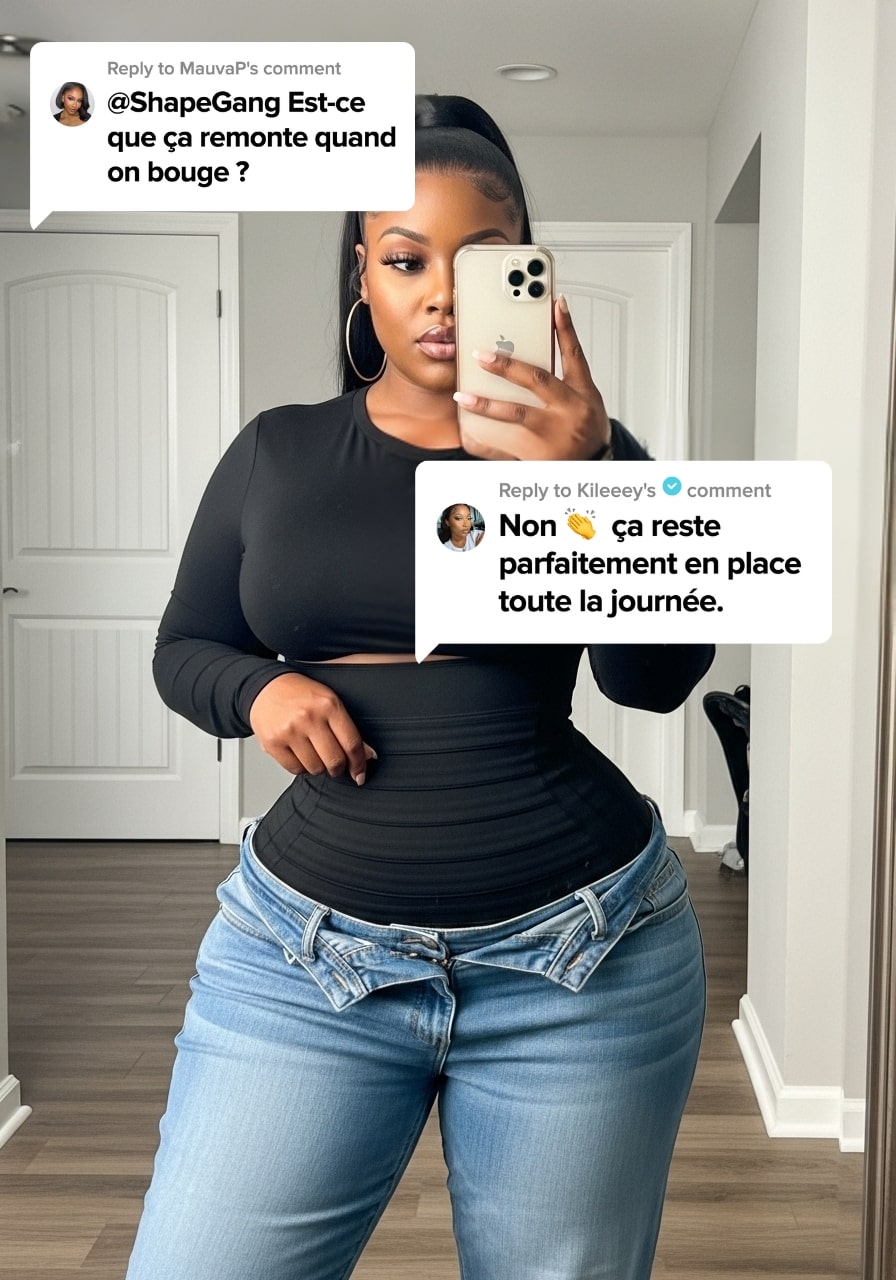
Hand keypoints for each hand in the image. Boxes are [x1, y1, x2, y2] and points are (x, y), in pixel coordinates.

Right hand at [249, 672, 375, 784]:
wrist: (267, 686)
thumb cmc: (301, 694)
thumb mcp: (330, 702)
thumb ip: (348, 728)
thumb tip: (367, 755)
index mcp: (328, 705)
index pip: (351, 743)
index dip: (359, 763)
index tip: (360, 773)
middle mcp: (309, 718)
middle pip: (335, 761)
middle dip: (339, 768)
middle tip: (336, 763)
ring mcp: (289, 731)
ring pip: (315, 768)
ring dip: (319, 767)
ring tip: (314, 752)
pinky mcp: (273, 743)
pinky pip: (295, 769)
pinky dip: (301, 767)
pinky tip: (300, 754)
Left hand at [453, 296, 611, 460]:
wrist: (594, 467)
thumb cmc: (587, 431)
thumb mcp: (587, 399)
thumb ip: (566, 373)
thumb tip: (543, 339)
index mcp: (582, 395)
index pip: (574, 354)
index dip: (565, 327)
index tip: (554, 303)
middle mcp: (568, 413)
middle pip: (537, 380)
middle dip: (507, 365)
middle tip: (480, 355)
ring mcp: (552, 436)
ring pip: (516, 414)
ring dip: (486, 404)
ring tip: (463, 395)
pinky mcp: (537, 457)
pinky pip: (504, 449)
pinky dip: (483, 441)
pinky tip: (467, 432)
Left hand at [568, 512, 595, 539]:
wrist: (589, 534)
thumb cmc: (589, 527)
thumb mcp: (589, 523)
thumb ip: (586, 519)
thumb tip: (583, 517)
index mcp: (584, 523)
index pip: (580, 518)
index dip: (577, 516)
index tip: (575, 513)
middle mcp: (581, 525)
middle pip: (576, 520)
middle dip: (573, 517)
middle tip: (570, 515)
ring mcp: (579, 528)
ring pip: (574, 524)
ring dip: (571, 520)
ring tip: (568, 518)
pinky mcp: (577, 531)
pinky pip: (573, 527)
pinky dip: (570, 525)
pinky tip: (568, 523)